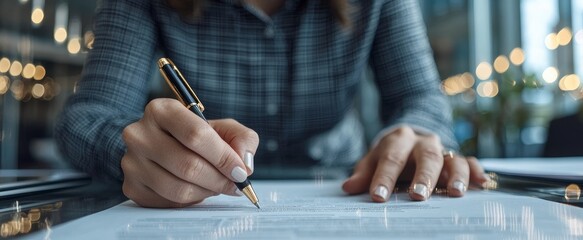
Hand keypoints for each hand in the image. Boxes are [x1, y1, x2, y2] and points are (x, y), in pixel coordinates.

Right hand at [121, 98, 258, 207]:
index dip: (223, 156)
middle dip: (219, 179)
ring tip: (217, 186)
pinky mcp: (132, 187)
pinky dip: (191, 200)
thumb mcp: (223, 128)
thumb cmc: (196, 137)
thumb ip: (242, 139)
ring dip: (207, 191)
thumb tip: (244, 163)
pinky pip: (169, 202)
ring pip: (178, 188)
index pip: (196, 134)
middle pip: (187, 164)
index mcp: (161, 110)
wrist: (163, 147)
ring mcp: (131, 162)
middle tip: (234, 184)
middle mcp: (139, 134)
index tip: (240, 171)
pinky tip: (198, 190)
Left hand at [342, 126, 487, 201]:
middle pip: (425, 157)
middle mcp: (423, 142)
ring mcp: (442, 150)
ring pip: (452, 159)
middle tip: (418, 195)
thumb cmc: (389, 155)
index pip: (390, 158)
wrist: (409, 137)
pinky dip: (477, 172)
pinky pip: (470, 162)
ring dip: (455, 176)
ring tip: (455, 192)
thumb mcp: (372, 161)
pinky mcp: (457, 158)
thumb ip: (363, 174)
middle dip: (423, 177)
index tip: (378, 196)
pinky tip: (482, 184)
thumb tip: (348, 188)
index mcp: (399, 140)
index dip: (384, 178)